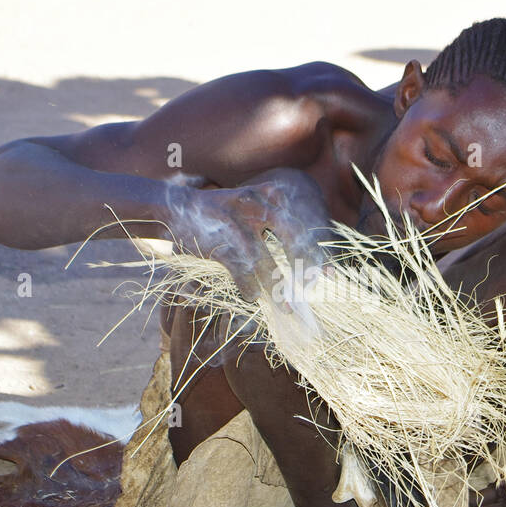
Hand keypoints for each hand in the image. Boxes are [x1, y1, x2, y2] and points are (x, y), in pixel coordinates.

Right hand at [168, 168, 335, 305]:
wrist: (175, 206)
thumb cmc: (219, 216)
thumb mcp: (249, 210)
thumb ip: (272, 226)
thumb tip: (301, 261)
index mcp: (269, 197)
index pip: (301, 224)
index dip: (317, 251)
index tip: (330, 275)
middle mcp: (257, 206)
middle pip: (292, 236)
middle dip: (305, 264)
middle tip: (311, 287)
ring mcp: (239, 225)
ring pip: (266, 261)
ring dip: (277, 289)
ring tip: (287, 309)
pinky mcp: (221, 242)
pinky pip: (242, 270)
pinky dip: (249, 287)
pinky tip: (253, 298)